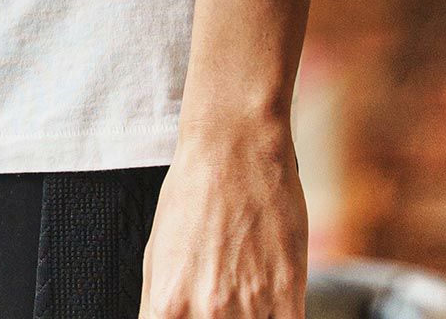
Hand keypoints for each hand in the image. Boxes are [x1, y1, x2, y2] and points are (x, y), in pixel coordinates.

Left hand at [138, 112, 306, 318]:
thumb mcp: (156, 253)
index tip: (197, 313)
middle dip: (216, 318)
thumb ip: (160, 307)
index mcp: (168, 306)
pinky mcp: (289, 297)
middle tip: (223, 294)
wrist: (234, 144)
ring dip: (249, 317)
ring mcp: (251, 309)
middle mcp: (207, 314)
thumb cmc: (193, 189)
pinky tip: (271, 301)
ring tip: (244, 289)